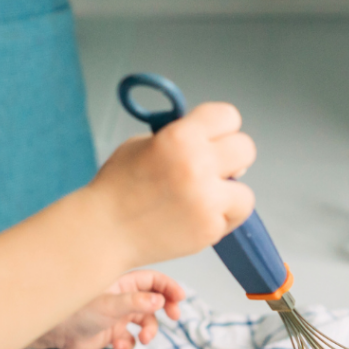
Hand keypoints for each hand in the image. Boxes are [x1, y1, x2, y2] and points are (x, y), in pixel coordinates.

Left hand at [30, 271, 185, 348]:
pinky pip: (131, 339)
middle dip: (166, 308)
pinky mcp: (112, 333)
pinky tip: (118, 346)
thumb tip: (159, 301)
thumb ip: (135, 303)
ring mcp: (118, 315)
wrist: (56, 334)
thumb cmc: (75, 312)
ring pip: (145, 322)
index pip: (153, 280)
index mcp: (122, 283)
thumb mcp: (109, 306)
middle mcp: (122, 297)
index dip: (169, 287)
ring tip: (142, 339)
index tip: (180, 299)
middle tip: (174, 317)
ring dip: (149, 331)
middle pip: (154, 300)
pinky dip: (129, 344)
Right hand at [86, 102, 255, 269]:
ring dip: (229, 195)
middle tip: (213, 170)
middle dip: (231, 159)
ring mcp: (206, 200)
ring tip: (203, 201)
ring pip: (246, 192)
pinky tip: (194, 219)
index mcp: (180, 136)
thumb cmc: (117, 190)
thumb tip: (209, 141)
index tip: (214, 138)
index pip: (228, 116)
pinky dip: (217, 220)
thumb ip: (178, 137)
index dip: (221, 128)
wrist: (103, 231)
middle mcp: (197, 165)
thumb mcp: (141, 144)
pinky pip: (231, 219)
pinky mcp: (208, 229)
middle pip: (246, 149)